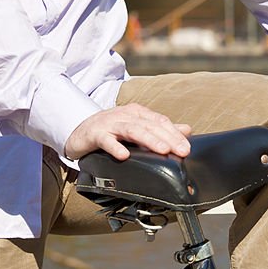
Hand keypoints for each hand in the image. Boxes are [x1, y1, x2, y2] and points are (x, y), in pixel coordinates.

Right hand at [64, 102, 190, 161]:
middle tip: (182, 151)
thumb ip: (160, 129)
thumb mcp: (136, 127)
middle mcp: (125, 115)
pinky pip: (106, 140)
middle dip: (167, 137)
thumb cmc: (110, 130)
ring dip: (148, 139)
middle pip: (149, 125)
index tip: (187, 148)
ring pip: (132, 130)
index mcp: (136, 113)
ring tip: (162, 150)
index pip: (159, 121)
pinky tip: (124, 155)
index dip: (174, 133)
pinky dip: (115, 146)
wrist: (80, 131)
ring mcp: (110, 123)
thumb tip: (187, 130)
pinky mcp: (95, 134)